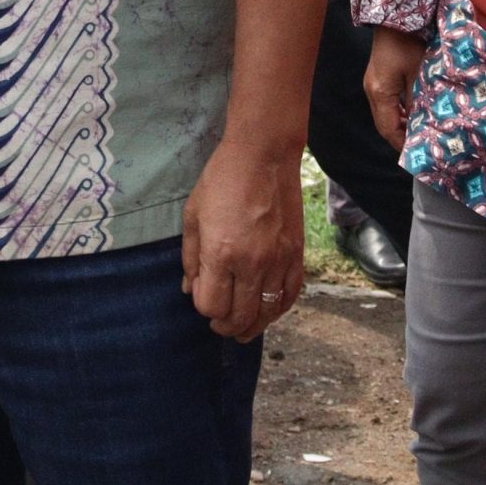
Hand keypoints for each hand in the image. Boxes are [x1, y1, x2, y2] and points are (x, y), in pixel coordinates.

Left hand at [180, 144, 304, 341]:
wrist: (264, 156)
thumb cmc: (222, 180)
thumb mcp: (193, 215)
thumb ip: (190, 257)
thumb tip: (189, 288)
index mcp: (221, 254)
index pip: (211, 305)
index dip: (202, 307)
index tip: (200, 295)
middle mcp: (252, 264)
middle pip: (240, 317)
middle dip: (225, 326)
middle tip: (218, 324)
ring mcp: (278, 261)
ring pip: (267, 313)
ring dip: (252, 326)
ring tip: (241, 328)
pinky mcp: (296, 255)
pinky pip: (290, 295)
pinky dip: (278, 310)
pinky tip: (267, 312)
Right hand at [364, 28, 424, 150]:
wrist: (394, 19)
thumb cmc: (408, 44)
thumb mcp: (418, 74)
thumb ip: (419, 100)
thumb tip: (425, 124)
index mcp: (380, 93)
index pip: (389, 129)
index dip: (403, 144)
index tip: (420, 154)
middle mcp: (372, 92)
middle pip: (384, 125)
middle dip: (402, 138)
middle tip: (423, 147)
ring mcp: (373, 85)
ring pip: (385, 116)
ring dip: (402, 126)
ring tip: (422, 133)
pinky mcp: (377, 79)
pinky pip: (387, 104)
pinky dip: (400, 113)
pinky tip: (415, 114)